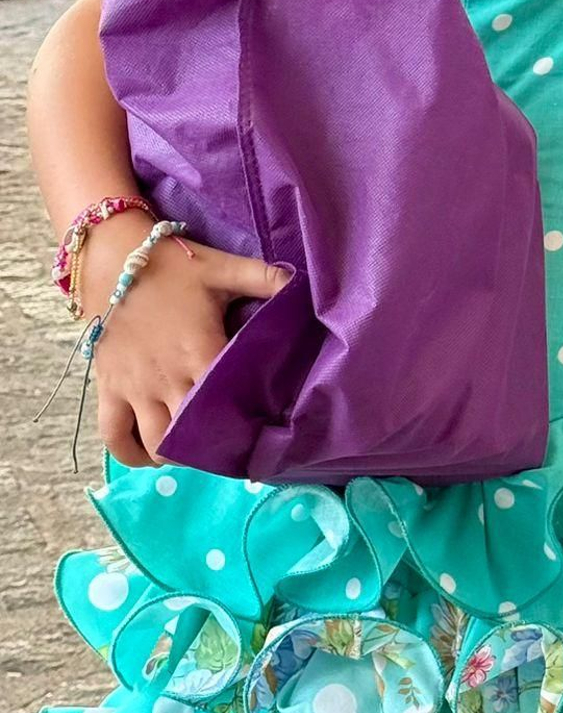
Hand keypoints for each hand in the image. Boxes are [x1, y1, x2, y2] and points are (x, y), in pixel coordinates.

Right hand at [78, 212, 289, 467]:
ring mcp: (135, 388)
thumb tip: (303, 284)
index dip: (244, 422)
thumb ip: (265, 278)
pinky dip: (129, 453)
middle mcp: (168, 379)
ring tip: (194, 448)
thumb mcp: (223, 268)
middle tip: (231, 445)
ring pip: (156, 442)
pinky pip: (114, 435)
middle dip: (213, 445)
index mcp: (201, 352)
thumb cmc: (172, 265)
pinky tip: (149, 456)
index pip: (226, 402)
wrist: (112, 257)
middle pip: (192, 433)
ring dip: (176, 453)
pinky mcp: (109, 388)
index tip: (262, 429)